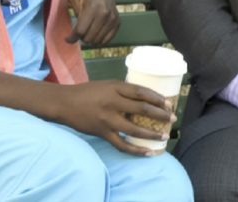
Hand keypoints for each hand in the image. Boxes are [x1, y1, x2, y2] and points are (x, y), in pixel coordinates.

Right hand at [55, 81, 174, 155]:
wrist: (65, 103)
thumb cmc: (87, 92)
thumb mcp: (107, 85)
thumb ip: (123, 91)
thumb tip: (144, 98)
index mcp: (115, 87)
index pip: (141, 92)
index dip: (157, 98)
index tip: (169, 103)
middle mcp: (113, 102)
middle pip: (142, 109)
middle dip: (160, 114)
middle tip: (172, 118)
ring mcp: (108, 119)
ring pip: (134, 129)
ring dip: (152, 133)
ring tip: (164, 135)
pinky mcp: (103, 133)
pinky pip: (122, 144)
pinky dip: (136, 149)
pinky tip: (148, 152)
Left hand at [66, 0, 117, 44]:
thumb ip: (73, 16)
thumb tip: (72, 34)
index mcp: (92, 7)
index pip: (81, 31)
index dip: (72, 37)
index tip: (67, 39)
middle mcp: (105, 14)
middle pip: (89, 38)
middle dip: (81, 37)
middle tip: (78, 32)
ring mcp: (112, 18)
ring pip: (98, 41)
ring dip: (90, 38)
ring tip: (86, 31)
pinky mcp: (117, 21)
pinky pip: (108, 39)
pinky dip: (100, 39)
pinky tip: (94, 32)